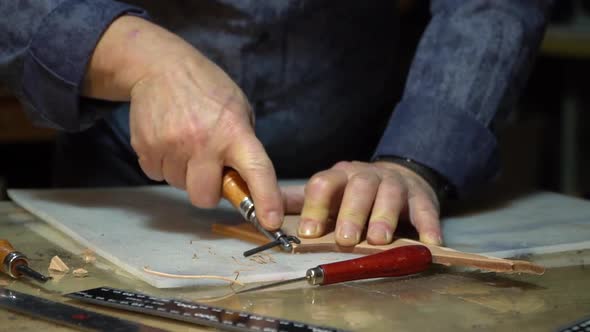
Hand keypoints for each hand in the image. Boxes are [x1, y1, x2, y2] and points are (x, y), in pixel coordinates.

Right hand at [82, 16, 282, 228]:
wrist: (161, 66)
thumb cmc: (207, 89)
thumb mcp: (239, 108)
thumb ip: (243, 144)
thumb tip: (245, 182)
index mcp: (234, 132)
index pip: (257, 170)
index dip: (265, 199)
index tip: (270, 221)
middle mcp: (203, 142)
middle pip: (205, 197)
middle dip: (208, 190)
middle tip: (209, 168)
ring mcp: (171, 145)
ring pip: (178, 186)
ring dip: (184, 173)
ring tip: (186, 143)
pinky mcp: (145, 146)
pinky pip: (156, 175)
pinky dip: (164, 164)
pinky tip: (169, 141)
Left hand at [284, 161, 441, 245]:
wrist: (400, 176)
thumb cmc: (356, 192)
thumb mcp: (330, 192)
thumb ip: (301, 201)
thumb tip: (264, 211)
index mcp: (340, 175)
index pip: (324, 184)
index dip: (315, 207)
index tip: (308, 232)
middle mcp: (367, 176)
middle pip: (358, 188)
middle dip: (350, 213)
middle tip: (345, 239)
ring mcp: (395, 184)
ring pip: (389, 194)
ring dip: (383, 217)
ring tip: (379, 240)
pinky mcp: (421, 196)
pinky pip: (425, 209)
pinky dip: (428, 225)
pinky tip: (428, 242)